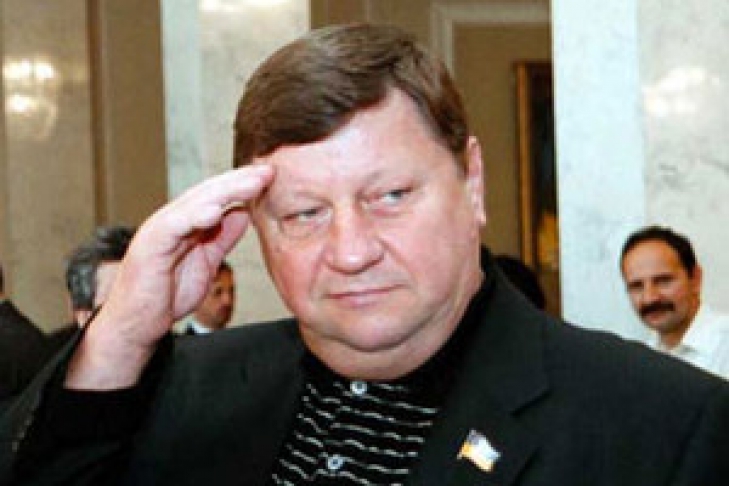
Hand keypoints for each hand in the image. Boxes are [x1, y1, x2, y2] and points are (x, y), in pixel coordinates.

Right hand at [66, 165, 274, 388]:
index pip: (216, 196)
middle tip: (267, 171)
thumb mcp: (206, 262)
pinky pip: (173, 226)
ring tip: (251, 184)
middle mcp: (172, 221)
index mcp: (185, 224)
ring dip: (225, 191)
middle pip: (208, 193)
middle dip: (239, 181)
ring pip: (194, 203)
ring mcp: (159, 231)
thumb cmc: (165, 295)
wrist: (137, 325)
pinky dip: (193, 216)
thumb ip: (222, 238)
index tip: (269, 178)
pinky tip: (215, 211)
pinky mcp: (149, 246)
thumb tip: (243, 213)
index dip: (242, 186)